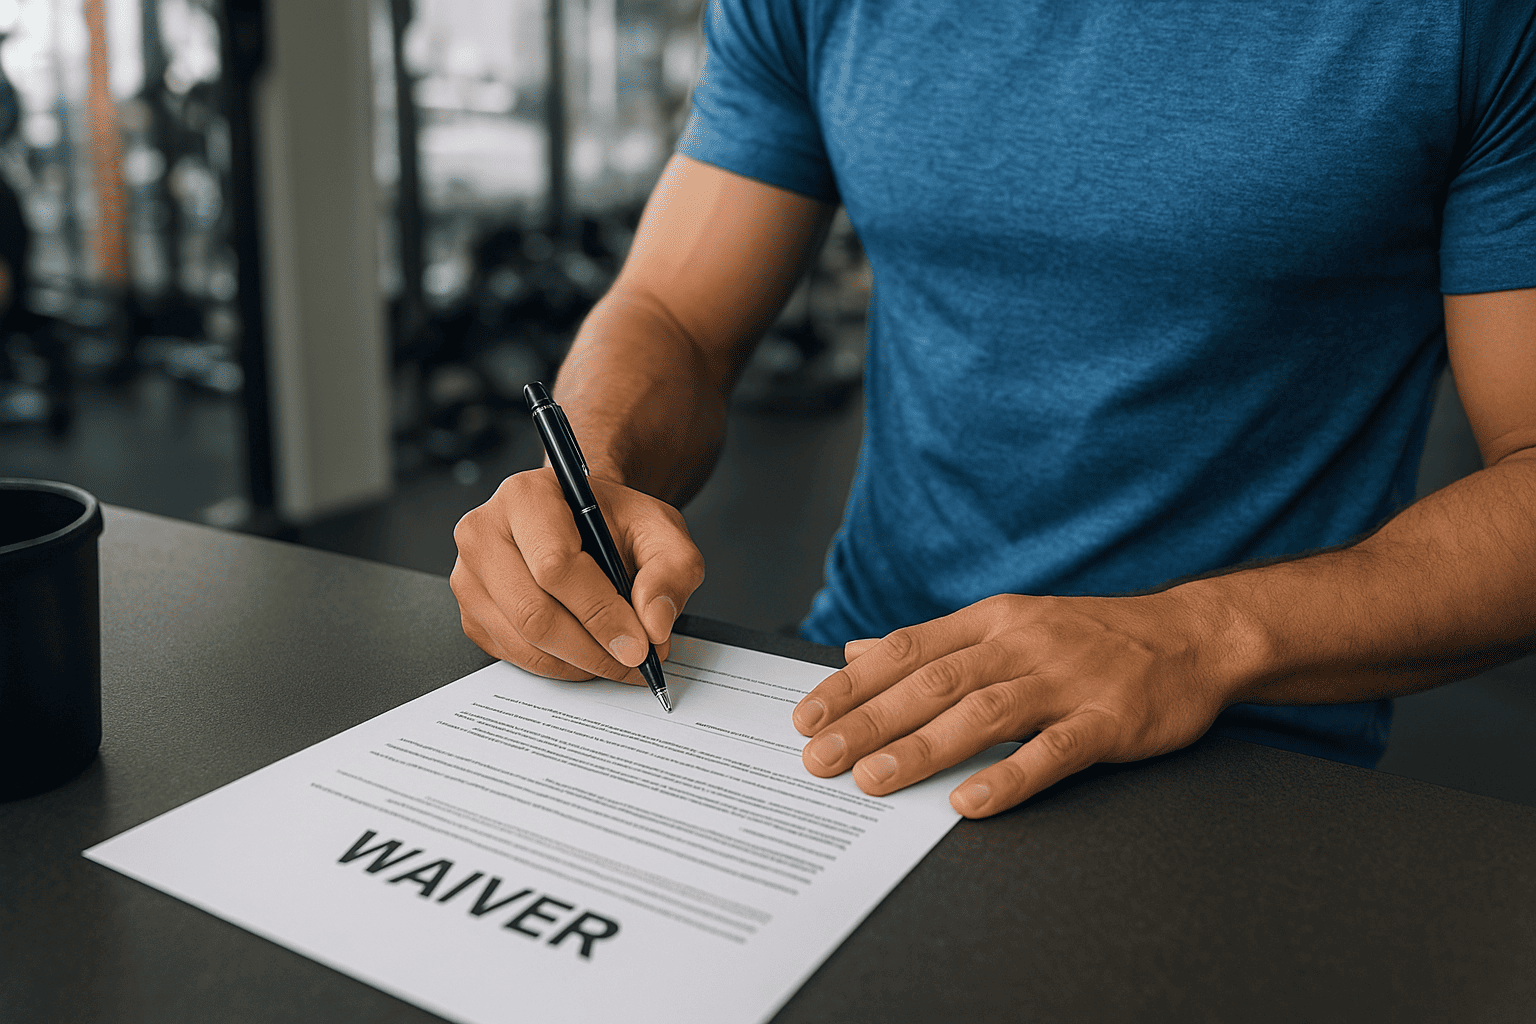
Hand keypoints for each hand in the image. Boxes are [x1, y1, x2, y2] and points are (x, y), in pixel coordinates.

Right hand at [450, 469, 705, 682]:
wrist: (582, 521)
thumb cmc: (612, 521)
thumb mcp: (660, 530)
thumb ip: (671, 570)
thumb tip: (655, 624)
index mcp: (526, 497)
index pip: (555, 566)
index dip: (600, 612)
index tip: (639, 644)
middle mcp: (484, 533)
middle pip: (535, 613)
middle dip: (594, 649)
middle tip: (635, 661)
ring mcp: (469, 576)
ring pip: (525, 643)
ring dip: (580, 664)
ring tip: (618, 657)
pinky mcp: (470, 614)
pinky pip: (514, 656)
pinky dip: (559, 667)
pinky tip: (587, 652)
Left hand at [791, 592, 1235, 817]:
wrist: (1193, 636)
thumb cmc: (1092, 636)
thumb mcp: (1009, 623)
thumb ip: (935, 643)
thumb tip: (860, 653)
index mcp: (993, 621)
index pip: (907, 650)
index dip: (853, 684)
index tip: (807, 715)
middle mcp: (1022, 645)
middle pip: (933, 683)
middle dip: (869, 721)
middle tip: (819, 757)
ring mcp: (1067, 681)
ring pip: (982, 713)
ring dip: (922, 747)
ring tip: (872, 780)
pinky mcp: (1109, 719)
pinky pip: (1054, 750)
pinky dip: (1010, 776)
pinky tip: (969, 802)